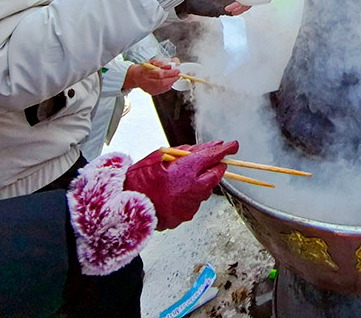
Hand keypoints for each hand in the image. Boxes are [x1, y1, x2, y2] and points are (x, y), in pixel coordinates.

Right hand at [123, 59, 179, 94]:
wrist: (135, 76)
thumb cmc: (145, 68)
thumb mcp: (153, 62)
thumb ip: (162, 63)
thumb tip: (171, 65)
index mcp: (145, 72)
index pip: (159, 74)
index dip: (170, 73)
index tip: (177, 71)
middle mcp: (146, 82)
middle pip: (162, 82)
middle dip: (172, 78)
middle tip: (178, 75)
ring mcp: (149, 89)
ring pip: (163, 87)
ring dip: (171, 82)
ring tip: (174, 77)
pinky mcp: (151, 92)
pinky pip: (162, 90)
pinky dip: (168, 86)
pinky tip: (169, 81)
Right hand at [123, 140, 238, 230]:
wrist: (127, 207)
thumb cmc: (139, 180)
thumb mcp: (160, 156)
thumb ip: (185, 152)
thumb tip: (201, 148)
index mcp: (187, 169)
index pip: (213, 156)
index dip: (225, 150)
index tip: (233, 146)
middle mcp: (194, 188)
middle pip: (215, 175)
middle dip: (216, 167)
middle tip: (212, 161)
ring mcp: (191, 204)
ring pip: (205, 189)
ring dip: (200, 182)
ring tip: (181, 179)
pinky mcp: (186, 215)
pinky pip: (194, 202)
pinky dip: (189, 195)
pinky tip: (175, 192)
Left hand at [176, 0, 249, 16]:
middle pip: (243, 3)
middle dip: (244, 4)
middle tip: (239, 3)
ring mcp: (224, 6)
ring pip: (238, 9)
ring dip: (238, 9)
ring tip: (232, 7)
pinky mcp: (219, 12)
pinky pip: (230, 14)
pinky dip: (232, 12)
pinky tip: (229, 9)